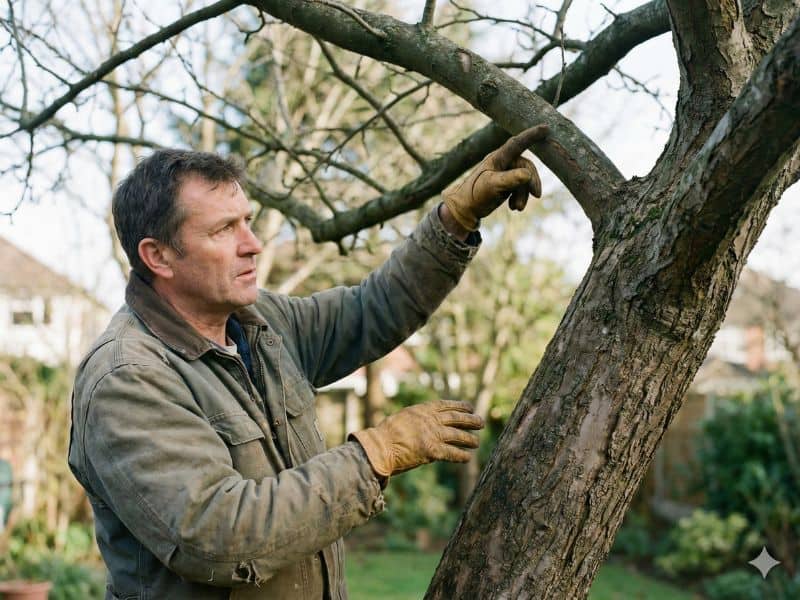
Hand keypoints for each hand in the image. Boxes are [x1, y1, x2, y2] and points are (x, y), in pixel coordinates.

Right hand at [349, 400, 483, 477]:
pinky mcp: (432, 450)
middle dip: (470, 420)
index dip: (460, 406)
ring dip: (469, 439)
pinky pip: (452, 453)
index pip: (446, 405)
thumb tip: (430, 425)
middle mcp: (430, 420)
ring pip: (457, 435)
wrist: (379, 447)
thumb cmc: (386, 434)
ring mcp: (432, 434)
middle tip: (481, 422)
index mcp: (422, 410)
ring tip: (476, 442)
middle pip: (456, 418)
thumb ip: (418, 420)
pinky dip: (461, 456)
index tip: (470, 407)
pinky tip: (467, 458)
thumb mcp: (403, 418)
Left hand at [443, 124, 548, 229]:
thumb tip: (528, 175)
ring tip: (517, 208)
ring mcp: (506, 173)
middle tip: (537, 195)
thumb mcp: (492, 186)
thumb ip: (510, 179)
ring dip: (524, 195)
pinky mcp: (507, 183)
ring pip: (525, 180)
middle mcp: (503, 162)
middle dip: (531, 182)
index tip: (547, 128)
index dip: (532, 135)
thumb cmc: (475, 194)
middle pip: (526, 167)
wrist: (465, 208)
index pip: (517, 143)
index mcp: (498, 158)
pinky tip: (513, 208)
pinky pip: (521, 188)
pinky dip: (520, 198)